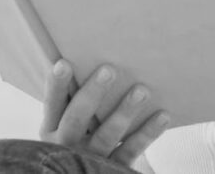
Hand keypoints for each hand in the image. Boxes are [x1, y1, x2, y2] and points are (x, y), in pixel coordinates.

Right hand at [40, 60, 170, 166]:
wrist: (85, 169)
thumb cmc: (82, 132)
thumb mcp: (70, 119)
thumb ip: (75, 96)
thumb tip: (97, 51)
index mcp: (52, 128)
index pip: (52, 104)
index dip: (56, 86)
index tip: (63, 63)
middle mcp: (67, 144)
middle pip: (77, 119)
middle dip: (92, 94)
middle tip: (109, 70)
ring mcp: (89, 158)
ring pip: (107, 135)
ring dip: (124, 112)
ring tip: (142, 90)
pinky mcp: (111, 168)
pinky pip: (131, 149)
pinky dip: (148, 133)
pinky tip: (162, 115)